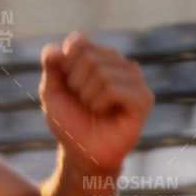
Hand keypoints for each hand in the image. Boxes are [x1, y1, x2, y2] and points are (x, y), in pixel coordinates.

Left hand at [39, 31, 152, 176]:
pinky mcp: (143, 98)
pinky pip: (114, 89)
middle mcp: (118, 62)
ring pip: (102, 73)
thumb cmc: (69, 121)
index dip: (65, 66)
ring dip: (88, 97)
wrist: (83, 153)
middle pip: (89, 57)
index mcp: (98, 54)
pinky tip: (105, 113)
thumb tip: (53, 49)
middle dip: (76, 84)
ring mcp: (134, 78)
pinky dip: (100, 104)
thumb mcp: (52, 93)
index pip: (78, 42)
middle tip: (83, 102)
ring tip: (94, 109)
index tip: (69, 86)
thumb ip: (52, 67)